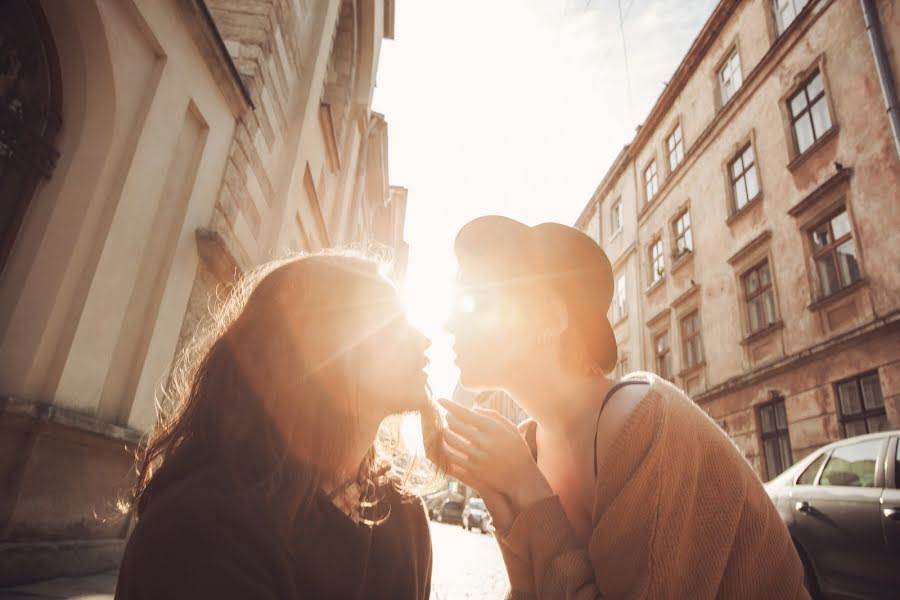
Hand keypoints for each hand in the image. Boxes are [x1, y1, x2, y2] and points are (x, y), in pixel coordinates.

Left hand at [438, 399, 553, 522]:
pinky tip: (444, 445)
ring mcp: (478, 456)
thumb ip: (492, 415)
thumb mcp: (510, 428)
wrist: (522, 478)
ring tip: (445, 429)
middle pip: (455, 424)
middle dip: (448, 418)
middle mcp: (484, 441)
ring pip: (451, 440)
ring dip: (444, 432)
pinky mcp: (473, 469)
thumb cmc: (517, 450)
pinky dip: (445, 448)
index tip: (440, 400)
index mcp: (493, 428)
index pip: (465, 413)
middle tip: (446, 416)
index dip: (450, 405)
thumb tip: (472, 408)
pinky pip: (452, 456)